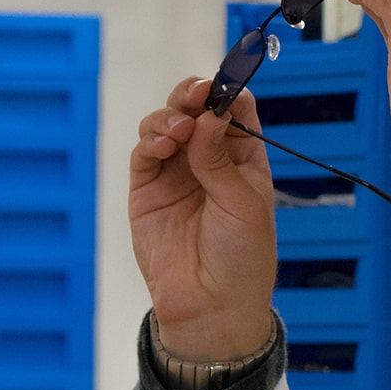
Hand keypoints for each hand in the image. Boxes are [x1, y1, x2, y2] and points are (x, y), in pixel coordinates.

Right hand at [129, 78, 276, 360]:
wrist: (211, 305)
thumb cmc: (242, 256)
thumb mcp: (243, 203)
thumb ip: (220, 158)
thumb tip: (209, 114)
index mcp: (245, 161)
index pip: (238, 113)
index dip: (230, 94)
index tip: (224, 84)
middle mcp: (210, 161)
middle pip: (198, 111)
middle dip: (195, 96)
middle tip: (197, 94)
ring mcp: (177, 173)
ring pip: (168, 124)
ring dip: (171, 117)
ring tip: (179, 131)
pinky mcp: (147, 188)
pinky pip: (145, 151)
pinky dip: (152, 139)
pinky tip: (165, 143)